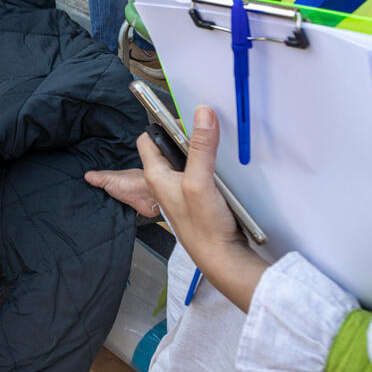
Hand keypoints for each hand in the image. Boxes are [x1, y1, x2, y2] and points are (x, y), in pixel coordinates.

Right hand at [84, 168, 160, 216]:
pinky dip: (119, 216)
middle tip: (91, 205)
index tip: (87, 192)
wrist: (150, 196)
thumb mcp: (109, 178)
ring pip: (118, 203)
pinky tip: (113, 218)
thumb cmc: (132, 183)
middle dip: (104, 199)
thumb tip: (86, 175)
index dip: (98, 187)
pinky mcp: (135, 210)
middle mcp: (124, 189)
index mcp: (118, 180)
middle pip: (111, 194)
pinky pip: (124, 214)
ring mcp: (130, 199)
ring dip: (112, 207)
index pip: (106, 183)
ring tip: (99, 213)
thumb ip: (98, 178)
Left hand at [139, 106, 267, 311]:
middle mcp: (166, 181)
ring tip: (216, 144)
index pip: (147, 140)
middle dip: (184, 135)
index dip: (160, 124)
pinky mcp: (199, 198)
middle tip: (205, 126)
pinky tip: (224, 169)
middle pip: (169, 147)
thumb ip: (200, 147)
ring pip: (187, 160)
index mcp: (156, 175)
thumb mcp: (200, 180)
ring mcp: (183, 189)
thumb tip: (202, 113)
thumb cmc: (203, 227)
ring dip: (201, 151)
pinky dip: (211, 167)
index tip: (179, 114)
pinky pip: (201, 173)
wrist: (223, 258)